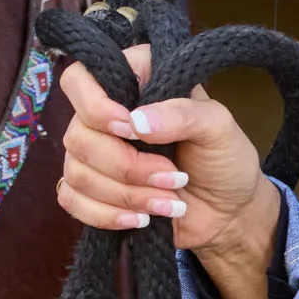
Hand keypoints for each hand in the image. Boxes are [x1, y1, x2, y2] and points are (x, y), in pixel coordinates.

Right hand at [55, 46, 280, 298]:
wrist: (227, 213)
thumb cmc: (225, 159)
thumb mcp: (219, 128)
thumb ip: (184, 114)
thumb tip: (137, 121)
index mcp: (134, 82)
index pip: (81, 78)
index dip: (96, 106)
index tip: (131, 129)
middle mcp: (106, 114)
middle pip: (78, 135)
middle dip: (127, 166)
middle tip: (173, 177)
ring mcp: (95, 154)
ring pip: (76, 172)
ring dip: (126, 195)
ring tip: (169, 202)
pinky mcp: (91, 191)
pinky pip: (72, 201)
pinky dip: (107, 215)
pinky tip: (141, 220)